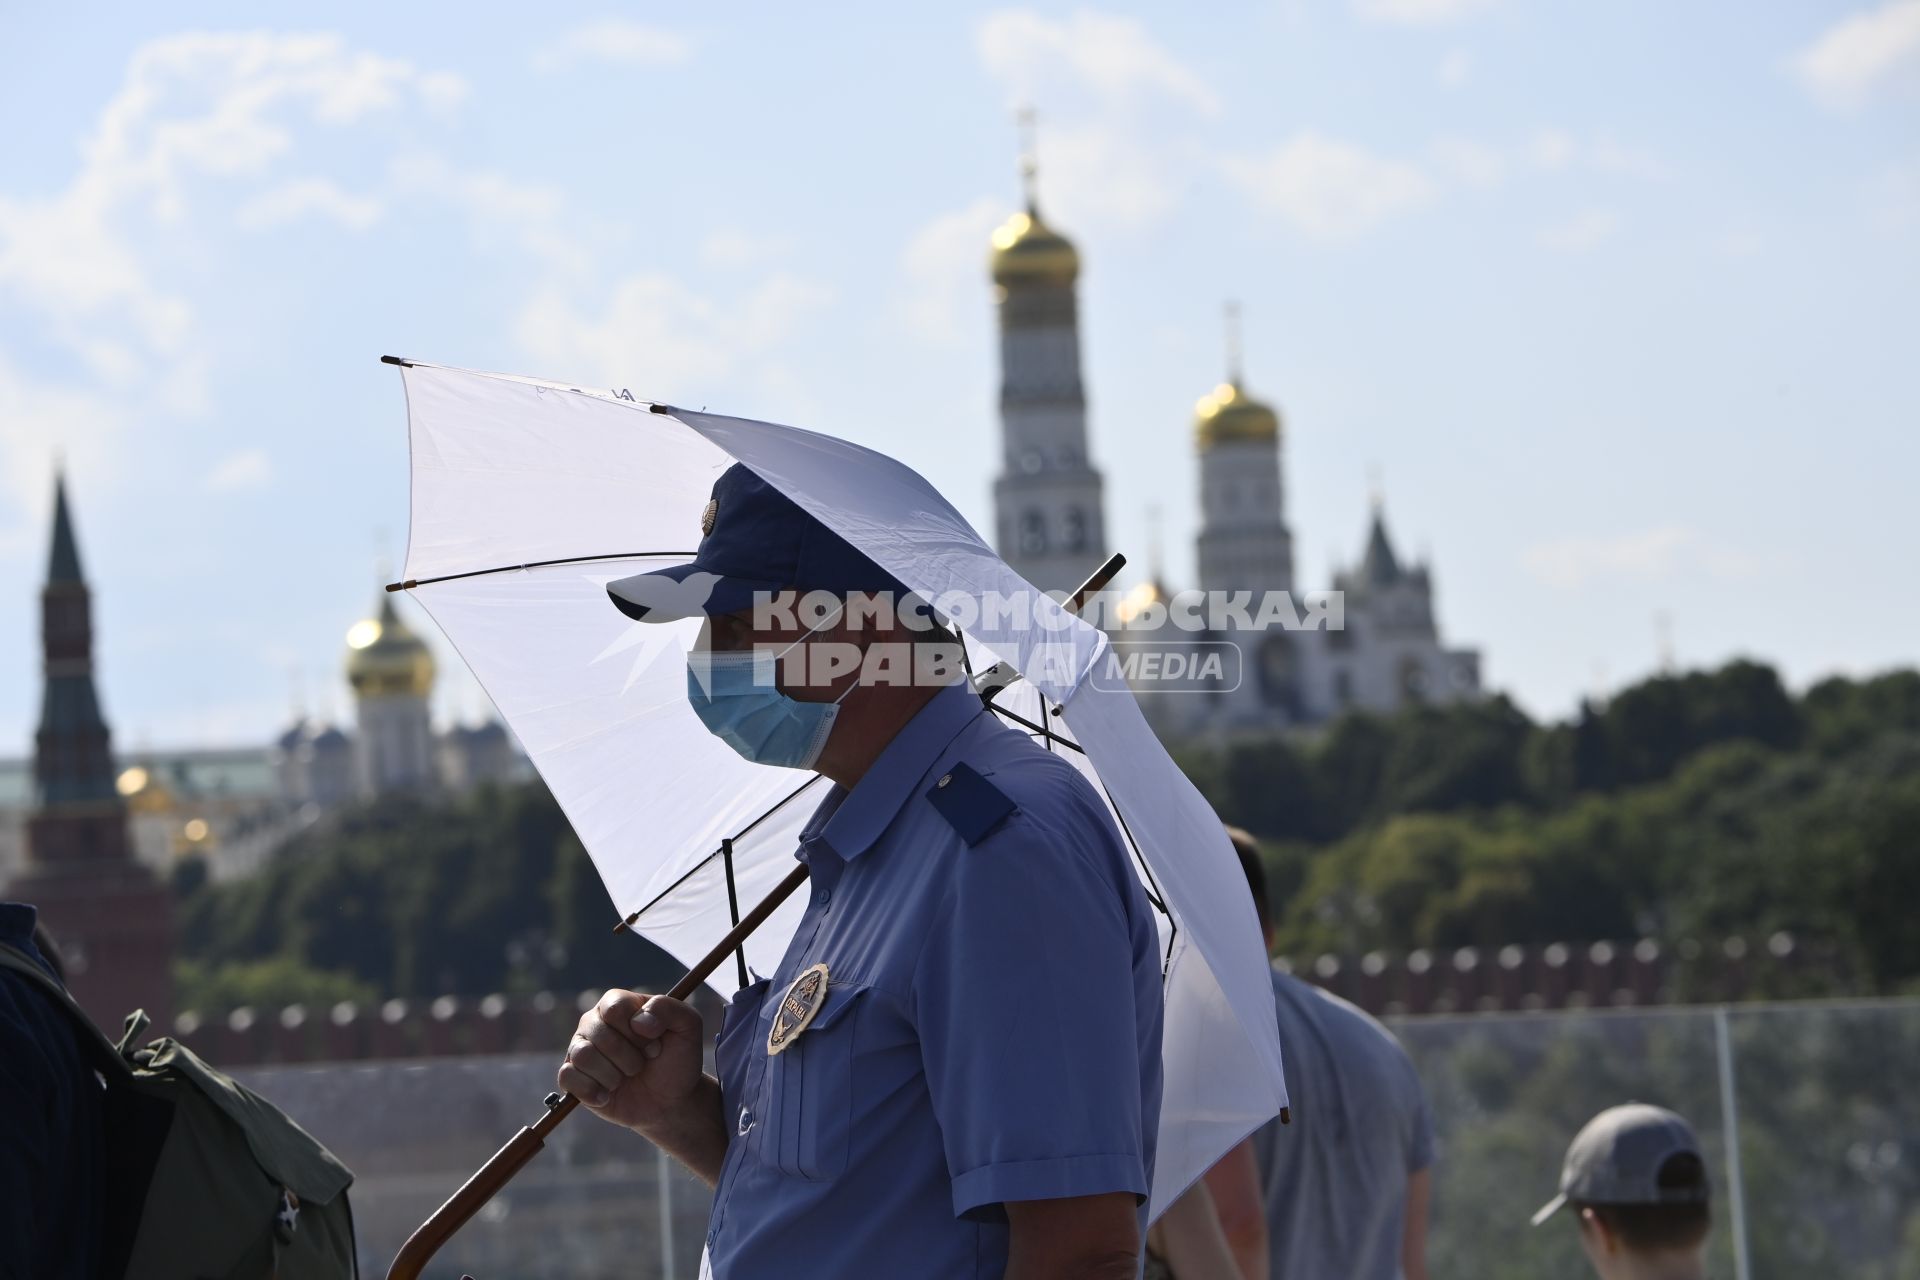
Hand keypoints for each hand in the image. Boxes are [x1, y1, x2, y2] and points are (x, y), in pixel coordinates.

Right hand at [557, 990, 706, 1135]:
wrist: (670, 1100)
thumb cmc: (677, 1059)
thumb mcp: (688, 1027)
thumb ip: (669, 1010)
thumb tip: (639, 1022)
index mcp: (618, 1004)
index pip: (615, 1009)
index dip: (638, 1032)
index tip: (655, 1045)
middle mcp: (594, 1022)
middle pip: (599, 1034)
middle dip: (629, 1057)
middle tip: (642, 1064)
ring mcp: (580, 1049)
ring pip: (583, 1056)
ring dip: (613, 1075)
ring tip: (626, 1078)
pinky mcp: (572, 1077)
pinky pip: (567, 1078)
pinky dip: (592, 1091)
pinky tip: (608, 1095)